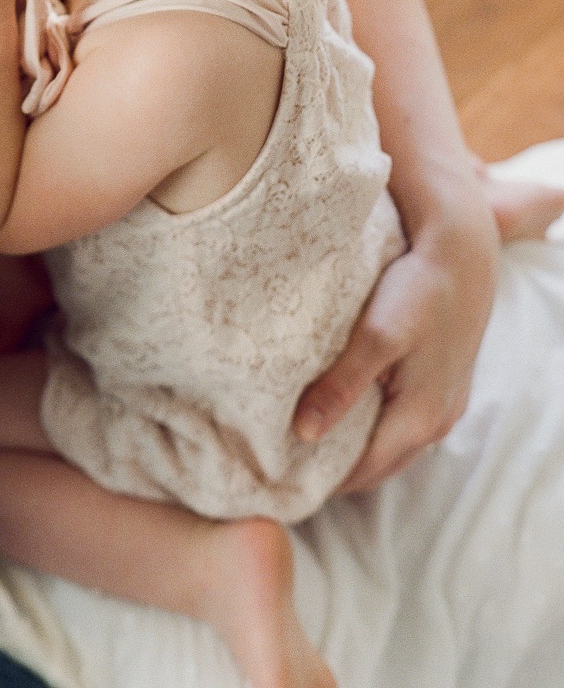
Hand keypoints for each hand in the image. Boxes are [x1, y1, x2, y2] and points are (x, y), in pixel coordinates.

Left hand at [300, 210, 497, 491]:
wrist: (462, 257)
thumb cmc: (417, 292)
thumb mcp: (375, 337)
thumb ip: (341, 386)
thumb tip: (303, 433)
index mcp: (419, 418)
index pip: (364, 472)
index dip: (323, 482)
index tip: (279, 483)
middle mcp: (436, 422)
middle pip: (379, 467)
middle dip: (336, 474)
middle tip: (284, 470)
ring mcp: (442, 406)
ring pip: (391, 446)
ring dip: (354, 452)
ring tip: (303, 449)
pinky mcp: (439, 386)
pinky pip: (400, 425)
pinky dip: (370, 431)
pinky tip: (340, 416)